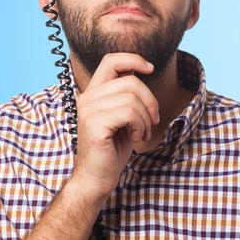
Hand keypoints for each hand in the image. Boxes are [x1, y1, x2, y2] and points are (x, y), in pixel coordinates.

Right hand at [71, 53, 159, 201]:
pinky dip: (140, 126)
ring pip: (132, 98)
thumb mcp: (123, 117)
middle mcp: (87, 98)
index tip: (150, 68)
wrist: (96, 179)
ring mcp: (88, 110)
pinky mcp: (94, 124)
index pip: (111, 60)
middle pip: (130, 81)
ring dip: (146, 118)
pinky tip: (136, 138)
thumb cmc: (112, 150)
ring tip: (142, 133)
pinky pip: (129, 113)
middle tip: (152, 121)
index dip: (133, 59)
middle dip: (150, 101)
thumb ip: (127, 96)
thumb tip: (140, 72)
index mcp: (93, 93)